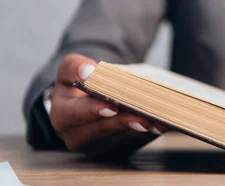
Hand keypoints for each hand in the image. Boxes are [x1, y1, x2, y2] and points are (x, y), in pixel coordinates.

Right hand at [49, 54, 167, 156]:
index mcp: (61, 115)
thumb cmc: (81, 81)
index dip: (93, 110)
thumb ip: (75, 66)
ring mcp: (96, 146)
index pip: (75, 114)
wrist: (88, 97)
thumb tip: (88, 71)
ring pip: (118, 139)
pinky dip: (146, 134)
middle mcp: (75, 136)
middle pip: (101, 130)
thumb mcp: (71, 68)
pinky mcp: (113, 150)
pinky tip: (160, 125)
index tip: (112, 107)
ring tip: (157, 121)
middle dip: (124, 123)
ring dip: (139, 130)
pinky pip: (130, 144)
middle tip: (143, 117)